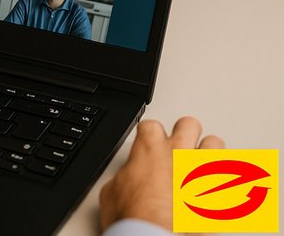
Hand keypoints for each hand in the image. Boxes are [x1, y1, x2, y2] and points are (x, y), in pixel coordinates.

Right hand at [99, 116, 223, 232]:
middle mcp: (179, 153)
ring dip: (209, 152)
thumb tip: (126, 181)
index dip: (148, 135)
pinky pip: (228, 180)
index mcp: (150, 149)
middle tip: (178, 145)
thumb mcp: (111, 192)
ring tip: (202, 164)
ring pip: (215, 143)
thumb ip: (125, 176)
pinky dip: (222, 185)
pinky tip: (215, 191)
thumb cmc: (135, 217)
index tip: (147, 142)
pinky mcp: (219, 194)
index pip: (151, 126)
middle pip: (189, 123)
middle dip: (184, 132)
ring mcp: (201, 171)